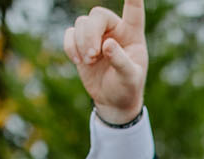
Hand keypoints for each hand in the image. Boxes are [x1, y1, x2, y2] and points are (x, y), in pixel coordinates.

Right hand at [62, 0, 147, 124]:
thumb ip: (121, 61)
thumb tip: (107, 44)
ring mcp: (97, 35)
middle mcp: (114, 30)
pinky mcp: (81, 44)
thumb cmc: (127, 87)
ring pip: (82, 23)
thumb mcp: (130, 78)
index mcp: (132, 34)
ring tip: (89, 61)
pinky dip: (71, 46)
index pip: (133, 11)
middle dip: (91, 33)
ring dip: (81, 42)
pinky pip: (70, 34)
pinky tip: (78, 61)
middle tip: (92, 55)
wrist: (113, 101)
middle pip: (97, 15)